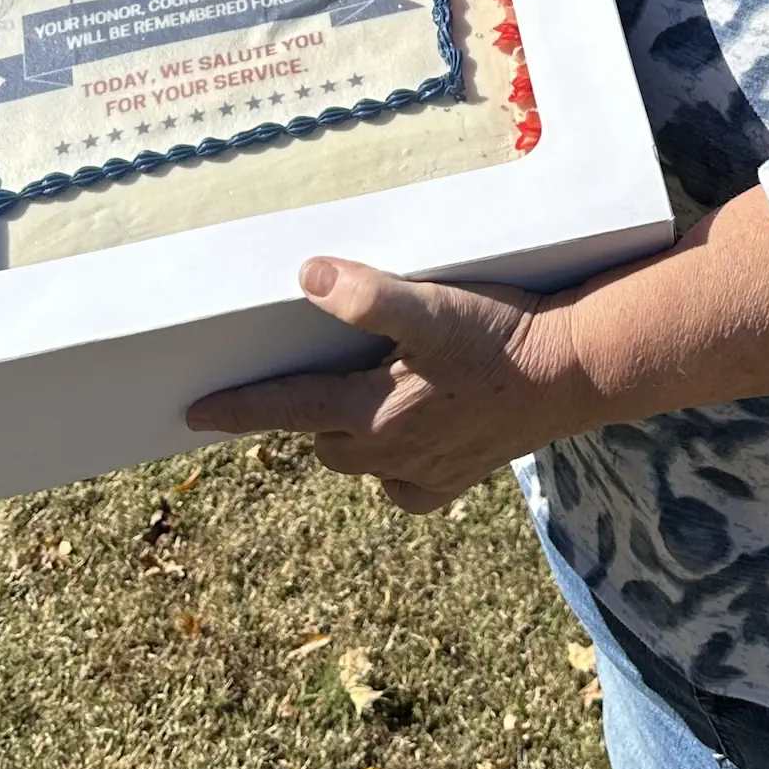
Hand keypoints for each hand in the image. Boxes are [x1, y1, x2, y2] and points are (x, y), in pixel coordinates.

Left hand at [185, 257, 582, 512]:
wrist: (575, 373)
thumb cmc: (502, 336)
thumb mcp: (434, 306)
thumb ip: (371, 297)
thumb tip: (309, 279)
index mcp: (373, 411)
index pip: (287, 409)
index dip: (237, 409)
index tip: (193, 413)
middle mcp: (392, 451)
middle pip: (323, 438)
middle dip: (306, 415)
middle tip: (307, 380)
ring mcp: (428, 470)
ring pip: (362, 463)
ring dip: (349, 437)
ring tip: (360, 401)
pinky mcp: (461, 477)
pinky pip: (407, 489)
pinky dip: (395, 472)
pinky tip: (409, 443)